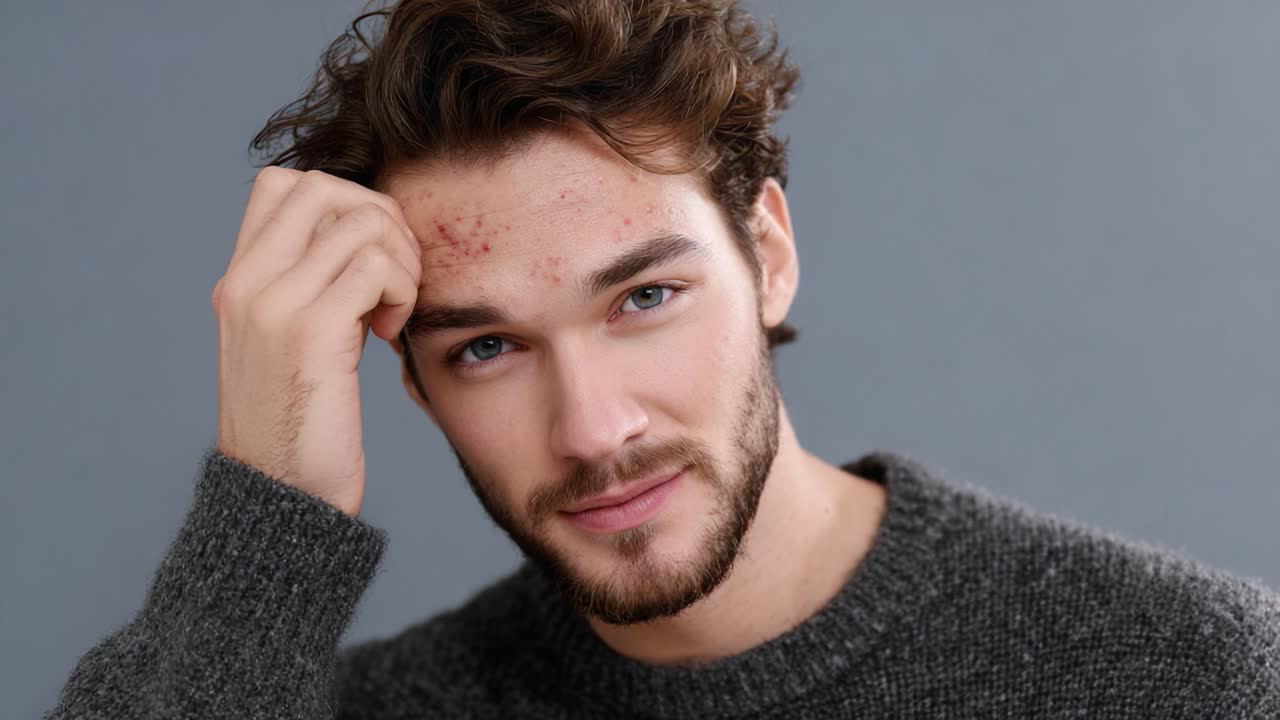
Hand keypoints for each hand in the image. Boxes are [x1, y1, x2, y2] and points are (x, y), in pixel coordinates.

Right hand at [211, 167, 421, 516]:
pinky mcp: (312, 333)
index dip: (343, 201)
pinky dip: (402, 291)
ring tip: (394, 311)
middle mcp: (247, 283)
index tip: (366, 258)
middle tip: (395, 279)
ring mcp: (274, 304)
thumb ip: (306, 288)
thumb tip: (364, 236)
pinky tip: (391, 336)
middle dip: (381, 219)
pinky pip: (377, 266)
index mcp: (239, 282)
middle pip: (324, 187)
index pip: (282, 183)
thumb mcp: (287, 345)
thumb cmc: (300, 427)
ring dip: (400, 260)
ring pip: (360, 220)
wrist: (283, 499)